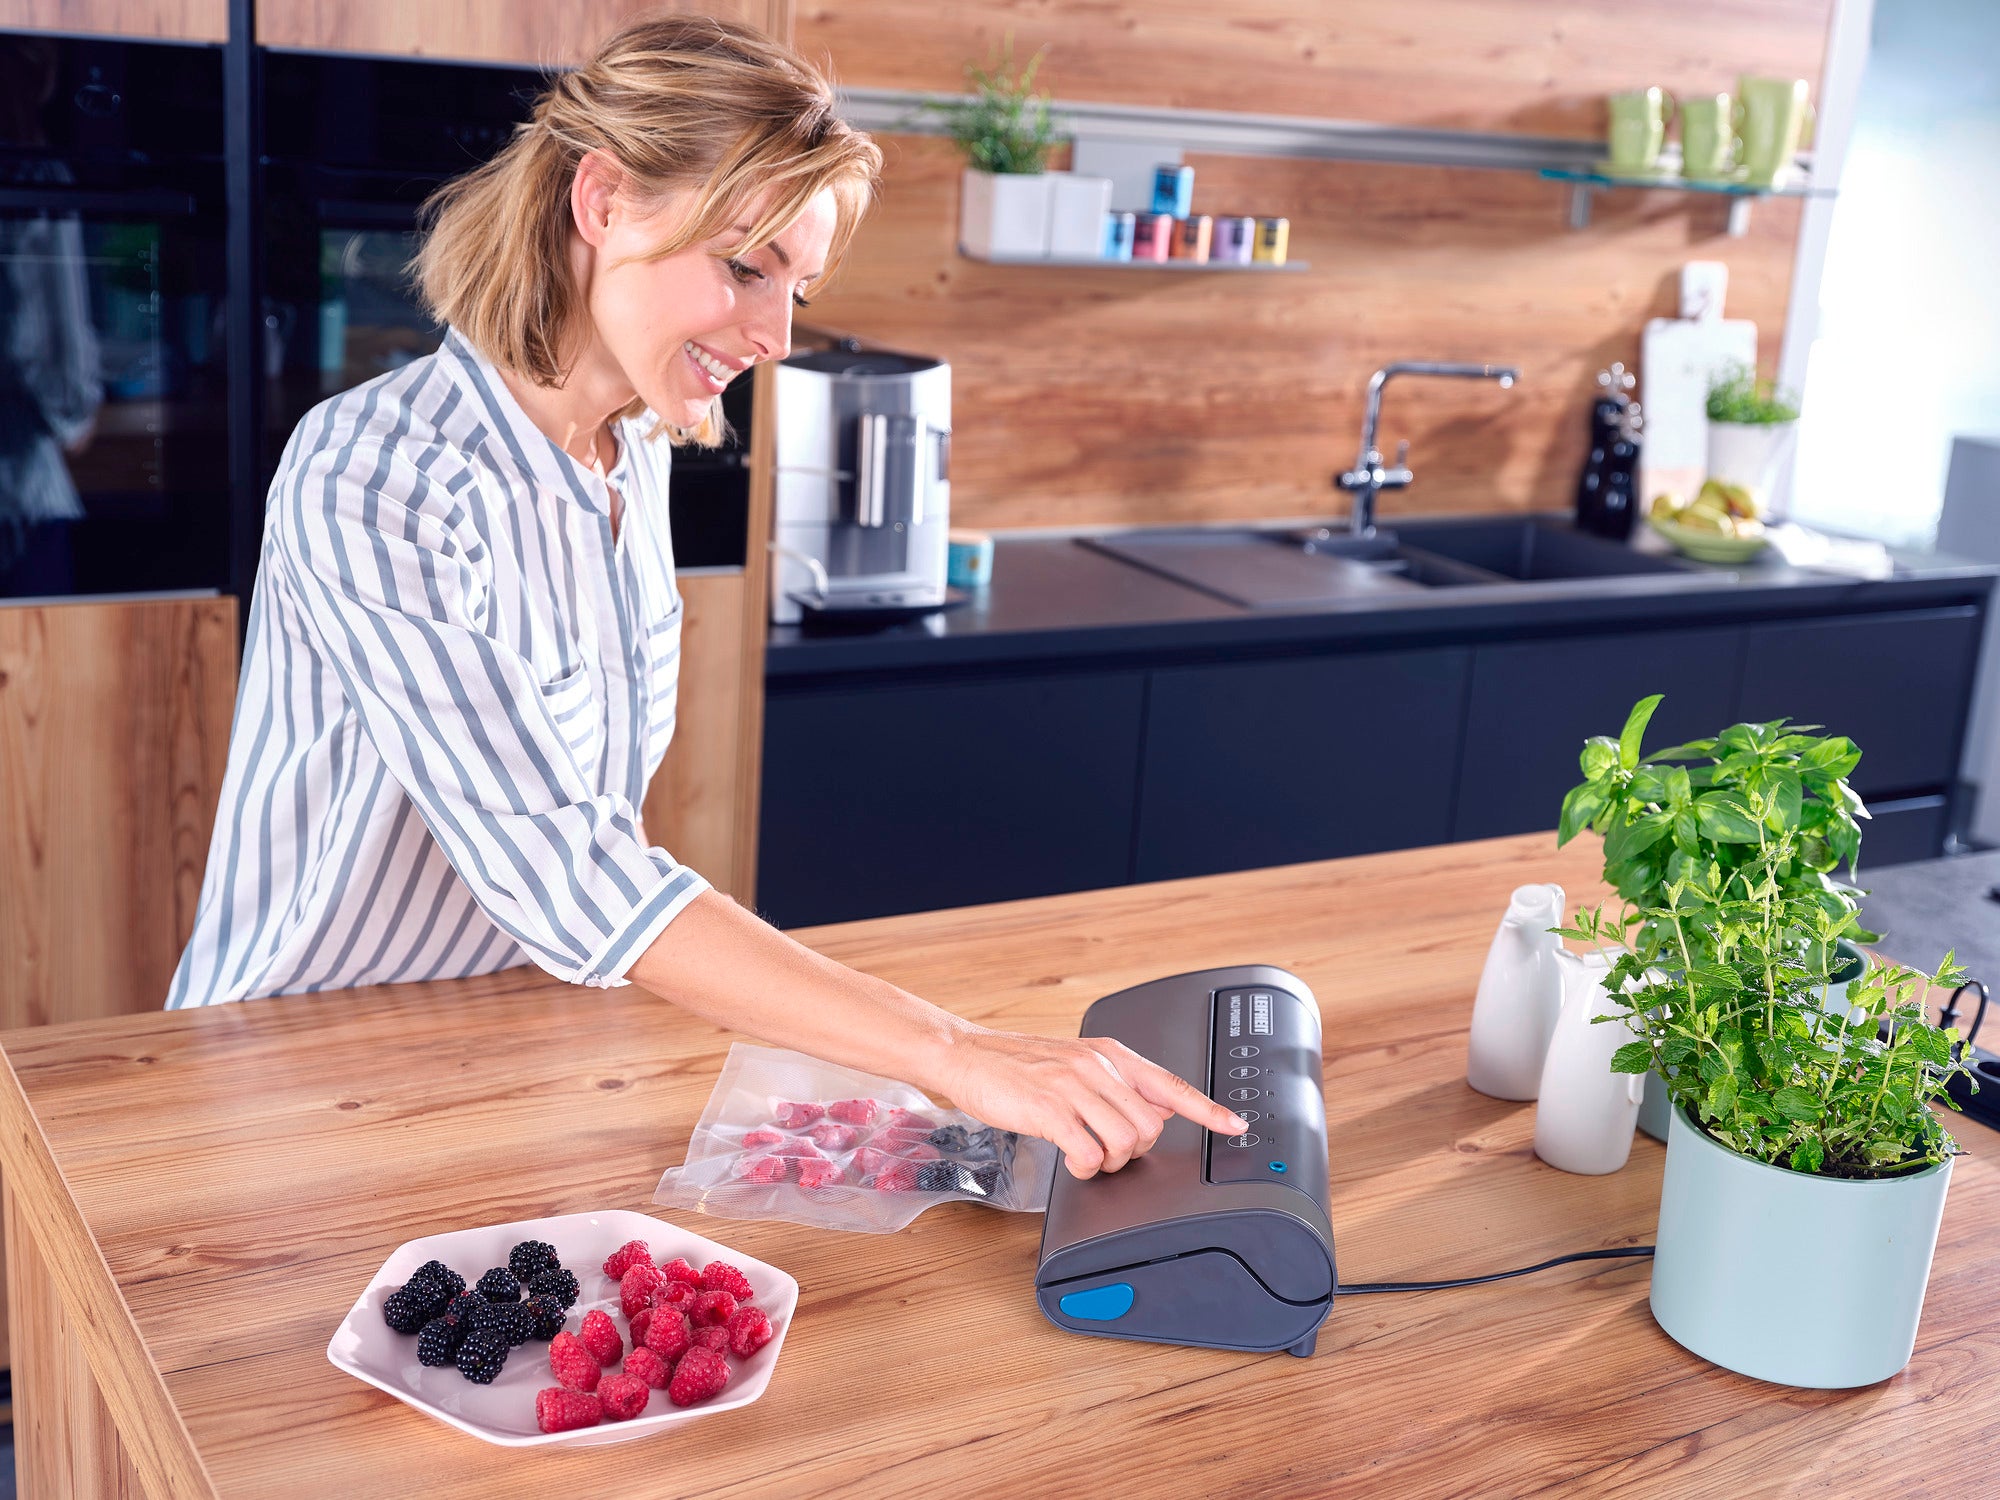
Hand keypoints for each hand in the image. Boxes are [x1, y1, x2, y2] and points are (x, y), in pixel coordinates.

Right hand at [933, 1028, 1248, 1178]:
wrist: (966, 1055)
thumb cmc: (1017, 1064)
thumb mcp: (1076, 1063)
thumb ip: (1116, 1084)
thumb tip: (1155, 1112)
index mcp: (1111, 1055)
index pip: (1172, 1084)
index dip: (1208, 1109)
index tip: (1235, 1125)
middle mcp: (1098, 1067)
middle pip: (1151, 1126)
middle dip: (1137, 1151)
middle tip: (1109, 1151)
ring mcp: (1073, 1087)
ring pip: (1125, 1142)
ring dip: (1111, 1162)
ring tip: (1088, 1155)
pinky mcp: (1049, 1110)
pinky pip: (1089, 1154)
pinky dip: (1086, 1168)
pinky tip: (1072, 1160)